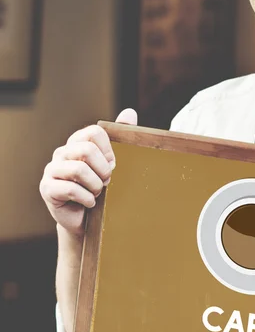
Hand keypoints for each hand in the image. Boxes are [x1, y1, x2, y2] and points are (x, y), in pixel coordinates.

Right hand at [39, 109, 137, 236]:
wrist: (86, 220)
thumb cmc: (101, 190)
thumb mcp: (113, 165)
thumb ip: (120, 137)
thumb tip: (130, 111)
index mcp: (78, 143)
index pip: (94, 133)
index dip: (109, 151)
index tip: (113, 166)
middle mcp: (62, 153)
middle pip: (86, 150)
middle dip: (103, 170)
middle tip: (106, 182)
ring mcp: (52, 170)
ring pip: (79, 170)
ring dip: (96, 186)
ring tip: (97, 194)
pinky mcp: (48, 189)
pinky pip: (71, 190)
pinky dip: (87, 199)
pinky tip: (89, 204)